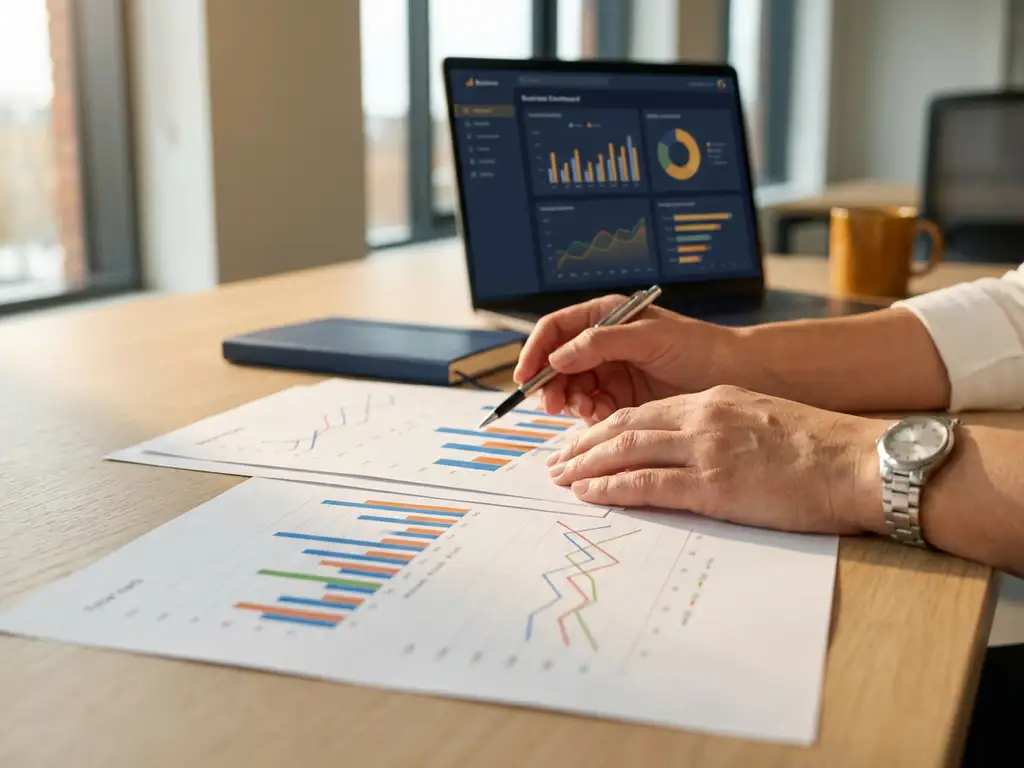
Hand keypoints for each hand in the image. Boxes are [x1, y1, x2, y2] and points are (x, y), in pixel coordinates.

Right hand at [513, 295, 742, 422]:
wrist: (737, 376)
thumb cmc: (699, 346)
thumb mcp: (649, 337)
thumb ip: (601, 342)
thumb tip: (558, 355)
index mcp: (606, 316)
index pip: (556, 329)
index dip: (535, 349)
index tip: (525, 374)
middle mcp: (603, 343)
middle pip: (557, 362)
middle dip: (551, 382)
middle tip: (553, 403)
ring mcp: (611, 372)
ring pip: (571, 388)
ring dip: (570, 401)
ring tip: (584, 409)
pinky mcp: (622, 399)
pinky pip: (591, 408)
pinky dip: (589, 415)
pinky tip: (599, 417)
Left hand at [546, 385, 886, 534]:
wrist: (860, 461)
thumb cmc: (822, 447)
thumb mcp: (763, 420)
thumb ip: (723, 428)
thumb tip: (696, 449)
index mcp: (713, 400)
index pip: (644, 411)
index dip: (606, 427)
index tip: (583, 441)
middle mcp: (702, 417)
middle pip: (625, 427)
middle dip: (584, 445)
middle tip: (555, 460)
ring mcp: (705, 450)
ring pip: (627, 452)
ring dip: (586, 465)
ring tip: (558, 477)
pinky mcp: (713, 485)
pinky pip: (647, 485)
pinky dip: (611, 488)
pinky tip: (587, 494)